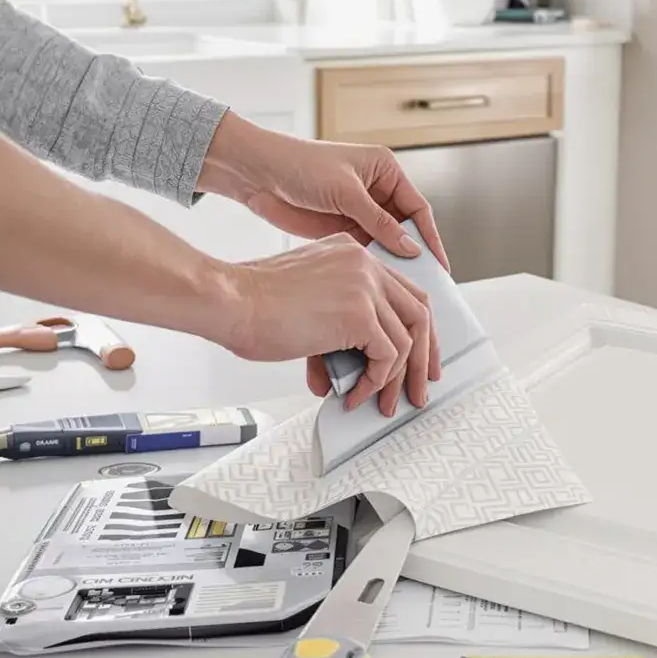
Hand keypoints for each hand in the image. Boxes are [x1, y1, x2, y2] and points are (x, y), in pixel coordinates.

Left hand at [198, 112, 450, 272]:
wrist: (258, 173)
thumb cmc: (300, 165)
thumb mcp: (346, 192)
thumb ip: (379, 222)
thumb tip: (411, 248)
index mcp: (385, 171)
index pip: (418, 209)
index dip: (430, 237)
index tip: (440, 264)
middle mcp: (377, 191)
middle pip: (407, 228)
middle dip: (415, 253)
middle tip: (426, 283)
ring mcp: (359, 212)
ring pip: (387, 242)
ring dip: (395, 262)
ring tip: (406, 289)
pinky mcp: (343, 229)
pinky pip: (368, 250)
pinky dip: (374, 265)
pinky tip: (380, 284)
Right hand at [221, 235, 440, 415]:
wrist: (231, 302)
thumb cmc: (254, 304)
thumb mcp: (308, 304)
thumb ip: (336, 331)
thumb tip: (348, 372)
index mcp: (353, 254)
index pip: (404, 290)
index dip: (418, 327)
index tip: (420, 356)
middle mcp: (365, 264)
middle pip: (419, 311)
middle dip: (425, 355)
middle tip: (420, 386)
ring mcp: (366, 287)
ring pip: (409, 338)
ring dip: (398, 379)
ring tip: (386, 402)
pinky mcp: (360, 314)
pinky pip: (388, 356)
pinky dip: (376, 382)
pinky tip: (354, 394)